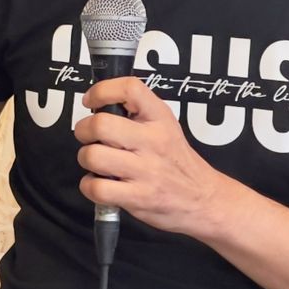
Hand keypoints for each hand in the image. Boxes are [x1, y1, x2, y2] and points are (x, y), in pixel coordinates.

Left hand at [75, 76, 229, 233]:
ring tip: (98, 163)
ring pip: (93, 156)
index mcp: (160, 118)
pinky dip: (90, 186)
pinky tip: (101, 183)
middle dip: (84, 130)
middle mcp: (153, 141)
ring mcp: (146, 171)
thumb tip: (97, 106)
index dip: (101, 91)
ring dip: (86, 159)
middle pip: (100, 125)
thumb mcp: (165, 126)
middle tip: (89, 137)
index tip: (91, 102)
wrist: (205, 199)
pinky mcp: (138, 198)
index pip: (129, 89)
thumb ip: (136, 113)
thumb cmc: (176, 160)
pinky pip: (96, 188)